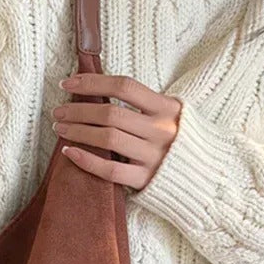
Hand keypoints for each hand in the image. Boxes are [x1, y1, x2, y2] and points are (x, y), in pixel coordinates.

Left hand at [52, 74, 181, 190]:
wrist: (205, 177)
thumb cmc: (179, 141)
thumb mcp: (170, 114)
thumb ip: (143, 104)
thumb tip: (97, 88)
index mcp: (167, 108)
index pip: (124, 86)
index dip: (93, 82)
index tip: (67, 84)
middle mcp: (161, 130)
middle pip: (111, 114)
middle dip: (79, 110)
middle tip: (59, 112)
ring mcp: (153, 156)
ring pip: (107, 139)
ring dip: (78, 131)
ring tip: (61, 129)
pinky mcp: (146, 180)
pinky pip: (110, 170)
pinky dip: (86, 160)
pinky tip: (69, 152)